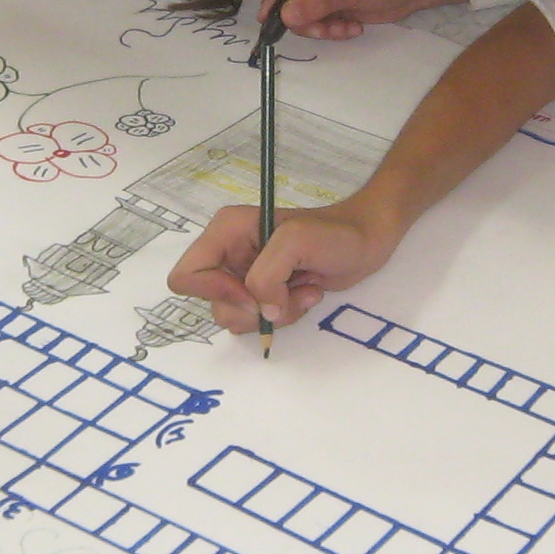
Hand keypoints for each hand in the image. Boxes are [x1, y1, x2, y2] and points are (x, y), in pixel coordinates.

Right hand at [169, 197, 404, 333]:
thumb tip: (262, 311)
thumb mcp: (295, 242)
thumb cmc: (335, 232)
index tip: (251, 293)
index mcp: (225, 232)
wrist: (368, 239)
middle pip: (213, 304)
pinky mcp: (266, 293)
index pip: (186, 276)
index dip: (214, 292)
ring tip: (303, 290)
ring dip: (275, 312)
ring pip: (237, 317)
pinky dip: (286, 314)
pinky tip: (307, 293)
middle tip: (285, 293)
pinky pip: (260, 321)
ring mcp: (246, 276)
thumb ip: (266, 277)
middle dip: (252, 308)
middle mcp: (228, 255)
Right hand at [255, 0, 471, 40]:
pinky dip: (333, 29)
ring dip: (319, 27)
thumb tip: (284, 15)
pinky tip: (354, 27)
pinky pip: (320, 22)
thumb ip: (317, 2)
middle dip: (300, 17)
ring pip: (301, 15)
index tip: (276, 13)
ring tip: (343, 28)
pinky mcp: (335, 4)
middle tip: (319, 29)